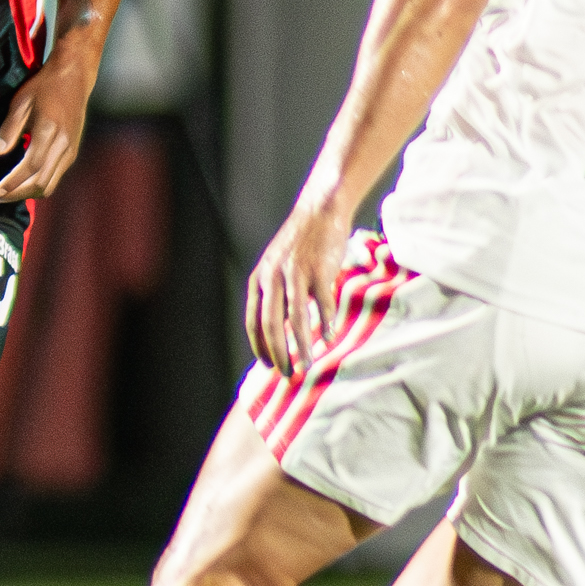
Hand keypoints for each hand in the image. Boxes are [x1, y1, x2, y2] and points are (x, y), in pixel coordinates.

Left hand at [0, 58, 92, 202]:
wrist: (74, 78)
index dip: (12, 183)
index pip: (30, 166)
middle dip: (17, 194)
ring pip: (49, 184)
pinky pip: (55, 177)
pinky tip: (22, 182)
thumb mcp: (20, 102)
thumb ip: (8, 129)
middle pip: (40, 182)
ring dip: (27, 193)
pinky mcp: (72, 152)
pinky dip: (37, 184)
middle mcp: (63, 145)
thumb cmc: (44, 86)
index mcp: (48, 131)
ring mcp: (70, 150)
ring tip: (7, 193)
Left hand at [244, 205, 354, 374]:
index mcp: (259, 279)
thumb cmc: (300, 246)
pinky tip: (329, 338)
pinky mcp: (320, 269)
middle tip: (288, 374)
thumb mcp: (277, 270)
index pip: (255, 322)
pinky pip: (323, 303)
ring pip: (297, 319)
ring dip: (301, 346)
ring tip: (307, 366)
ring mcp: (296, 272)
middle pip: (272, 325)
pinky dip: (326, 324)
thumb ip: (276, 298)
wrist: (319, 211)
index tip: (269, 366)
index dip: (261, 347)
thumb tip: (280, 333)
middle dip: (279, 354)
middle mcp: (273, 277)